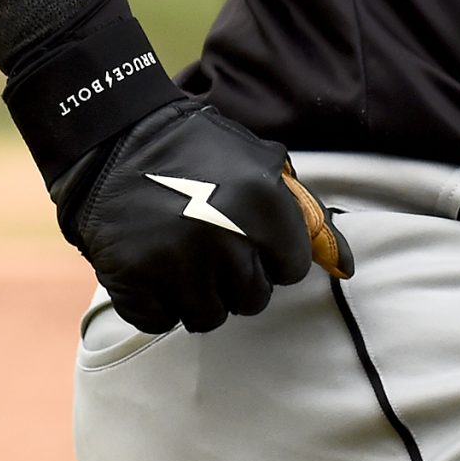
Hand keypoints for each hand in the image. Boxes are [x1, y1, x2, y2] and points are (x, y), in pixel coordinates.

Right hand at [54, 98, 353, 334]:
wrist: (113, 139)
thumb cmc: (196, 151)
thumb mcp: (259, 164)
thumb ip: (302, 214)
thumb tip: (345, 264)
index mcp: (262, 205)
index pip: (292, 269)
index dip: (272, 255)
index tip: (250, 238)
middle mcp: (224, 238)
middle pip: (252, 299)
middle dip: (236, 278)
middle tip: (210, 244)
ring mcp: (176, 265)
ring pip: (208, 317)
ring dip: (198, 294)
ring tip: (180, 255)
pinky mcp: (134, 282)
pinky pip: (161, 321)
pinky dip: (157, 302)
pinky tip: (152, 266)